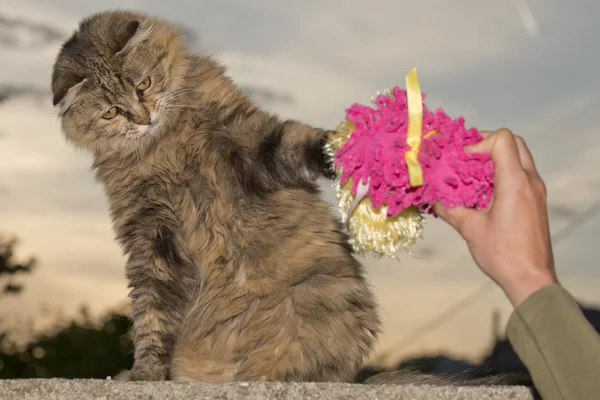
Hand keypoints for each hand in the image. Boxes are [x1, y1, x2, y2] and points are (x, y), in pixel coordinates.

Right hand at [434, 128, 557, 306]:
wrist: (531, 279)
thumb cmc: (502, 255)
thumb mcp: (469, 229)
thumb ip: (449, 207)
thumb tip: (431, 195)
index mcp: (514, 183)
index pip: (501, 139)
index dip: (477, 143)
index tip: (461, 161)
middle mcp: (530, 181)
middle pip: (513, 141)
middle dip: (486, 144)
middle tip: (466, 160)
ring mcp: (536, 190)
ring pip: (518, 156)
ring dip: (494, 158)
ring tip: (472, 176)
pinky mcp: (536, 200)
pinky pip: (520, 173)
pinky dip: (502, 172)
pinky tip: (483, 192)